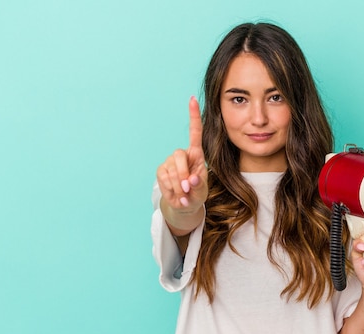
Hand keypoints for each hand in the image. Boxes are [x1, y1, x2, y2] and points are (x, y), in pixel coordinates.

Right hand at [156, 97, 207, 211]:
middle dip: (183, 174)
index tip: (193, 99)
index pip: (195, 132)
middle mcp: (182, 154)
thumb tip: (191, 180)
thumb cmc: (196, 193)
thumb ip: (198, 185)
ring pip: (171, 171)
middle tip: (188, 188)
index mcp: (196, 154)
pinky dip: (171, 190)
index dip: (194, 116)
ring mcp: (169, 162)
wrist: (184, 204)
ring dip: (179, 187)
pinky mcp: (161, 170)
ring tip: (184, 195)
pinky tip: (177, 195)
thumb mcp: (202, 190)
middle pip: (178, 155)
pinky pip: (164, 179)